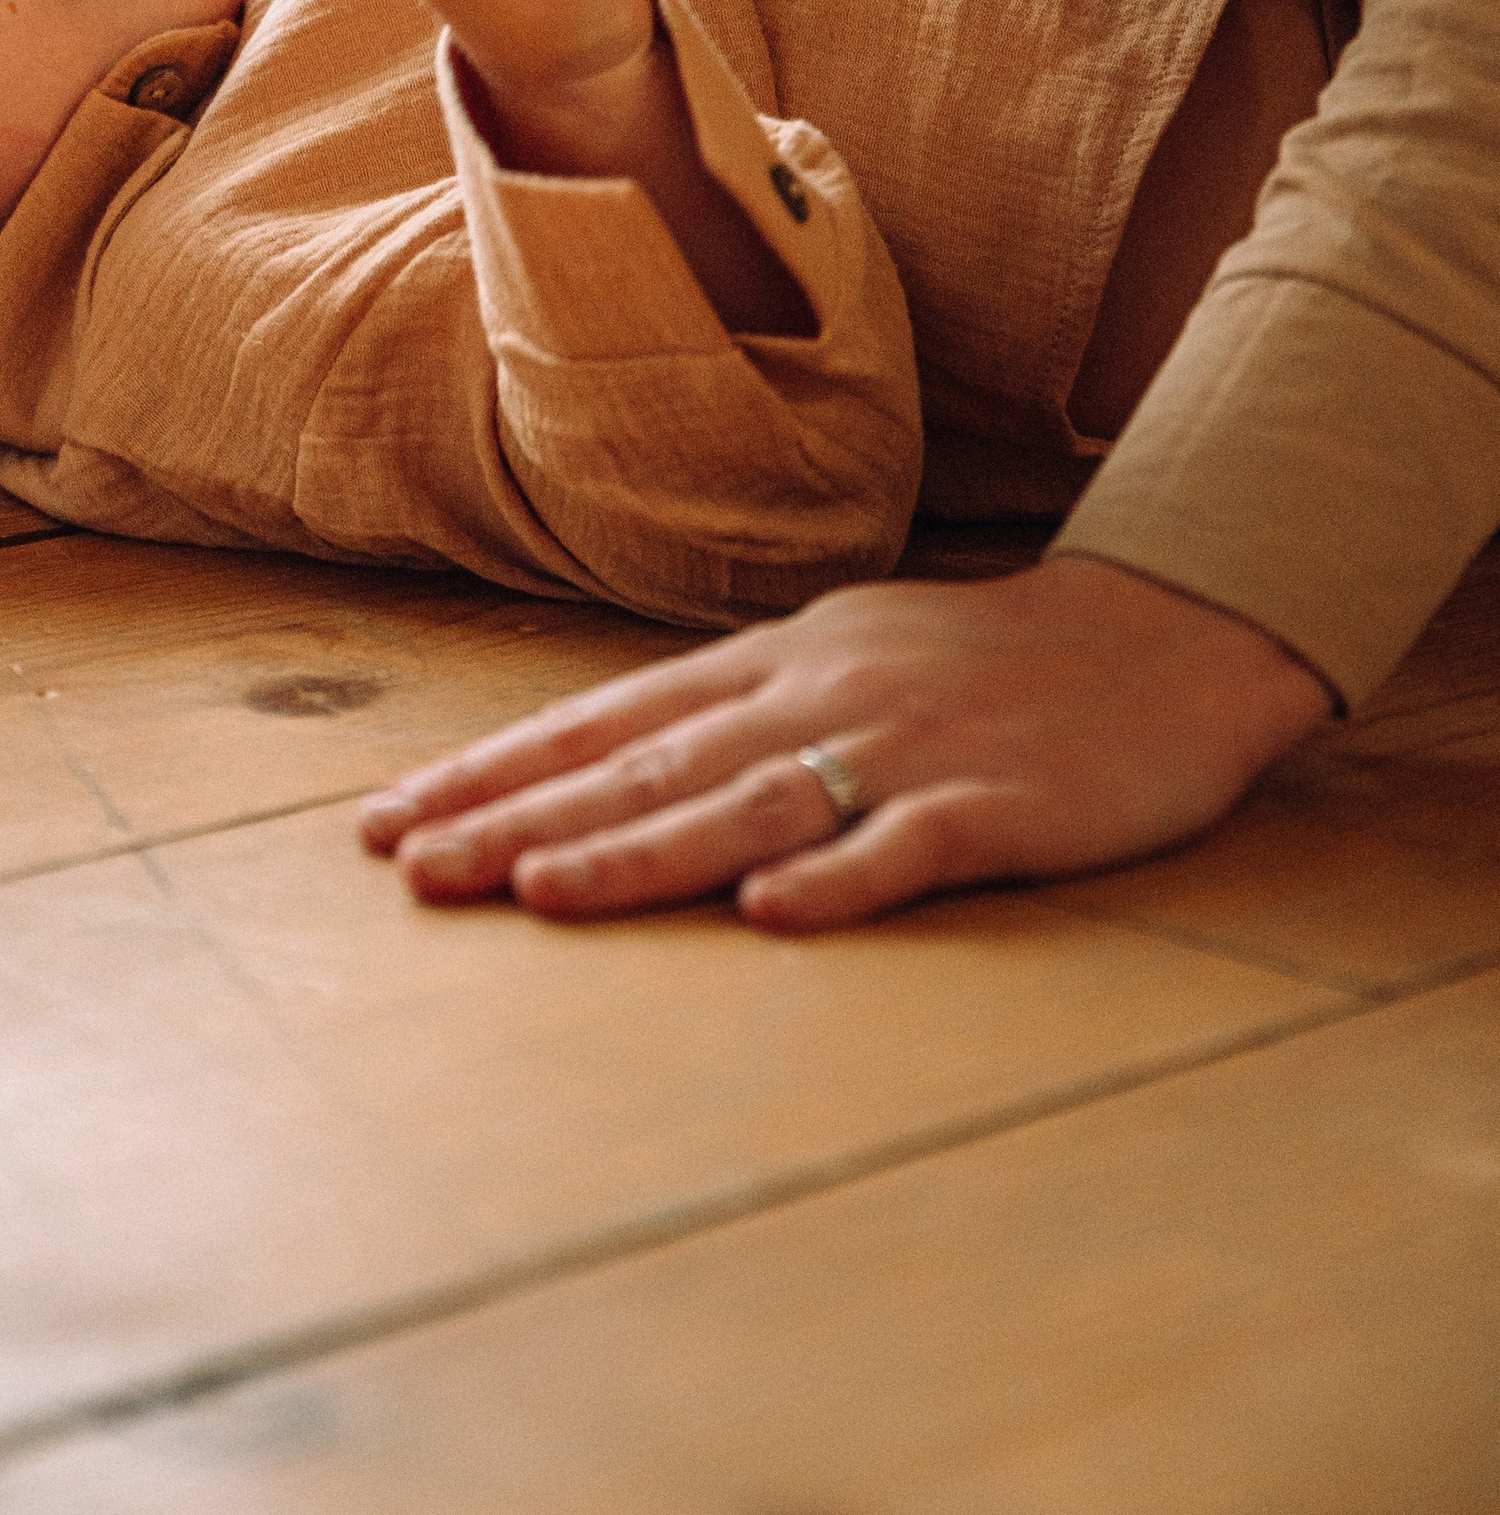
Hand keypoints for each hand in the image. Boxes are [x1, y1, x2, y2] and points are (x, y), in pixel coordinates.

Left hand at [357, 551, 1332, 927]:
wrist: (1163, 638)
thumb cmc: (978, 664)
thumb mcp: (835, 656)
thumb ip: (728, 711)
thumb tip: (600, 768)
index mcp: (771, 664)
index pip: (604, 721)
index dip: (495, 771)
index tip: (390, 819)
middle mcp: (814, 698)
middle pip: (648, 767)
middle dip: (522, 820)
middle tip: (414, 868)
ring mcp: (905, 750)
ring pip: (750, 803)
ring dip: (640, 854)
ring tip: (539, 893)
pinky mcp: (999, 807)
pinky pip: (909, 848)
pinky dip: (839, 879)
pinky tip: (771, 916)